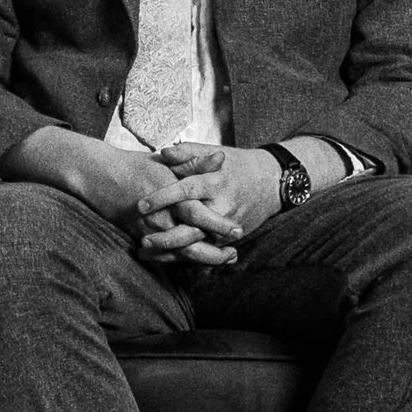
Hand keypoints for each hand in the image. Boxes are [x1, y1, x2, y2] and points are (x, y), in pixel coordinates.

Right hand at [49, 136, 239, 266]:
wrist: (100, 175)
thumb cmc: (136, 165)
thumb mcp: (168, 162)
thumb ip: (196, 163)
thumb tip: (221, 158)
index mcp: (170, 193)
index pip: (199, 214)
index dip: (219, 225)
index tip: (238, 231)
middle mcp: (160, 215)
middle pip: (191, 241)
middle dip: (214, 252)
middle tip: (233, 255)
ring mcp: (148, 228)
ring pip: (178, 253)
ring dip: (201, 259)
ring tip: (220, 260)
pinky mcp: (138, 236)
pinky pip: (162, 255)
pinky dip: (180, 260)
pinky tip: (195, 262)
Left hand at [139, 143, 283, 261]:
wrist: (270, 182)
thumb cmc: (236, 164)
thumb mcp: (213, 152)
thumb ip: (188, 153)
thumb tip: (164, 152)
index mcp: (215, 181)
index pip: (186, 190)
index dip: (163, 198)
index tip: (141, 205)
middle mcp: (222, 205)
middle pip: (192, 224)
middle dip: (167, 235)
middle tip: (143, 239)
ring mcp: (227, 225)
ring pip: (198, 243)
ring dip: (171, 251)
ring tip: (146, 253)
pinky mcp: (230, 238)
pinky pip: (205, 251)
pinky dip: (183, 257)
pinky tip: (161, 259)